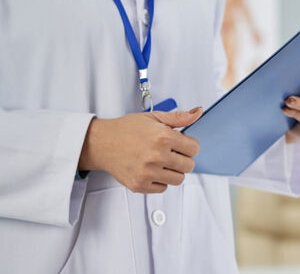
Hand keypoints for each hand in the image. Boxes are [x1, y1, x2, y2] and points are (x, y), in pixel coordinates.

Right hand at [78, 107, 203, 192]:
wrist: (101, 143)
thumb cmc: (127, 129)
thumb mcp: (154, 117)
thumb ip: (179, 117)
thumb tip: (198, 112)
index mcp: (162, 137)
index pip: (194, 149)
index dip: (189, 145)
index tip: (181, 144)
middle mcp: (156, 156)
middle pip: (189, 166)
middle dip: (183, 159)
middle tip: (171, 153)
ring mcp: (148, 172)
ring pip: (179, 179)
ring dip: (174, 171)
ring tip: (162, 162)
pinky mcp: (139, 185)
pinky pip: (163, 188)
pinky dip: (160, 181)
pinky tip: (152, 170)